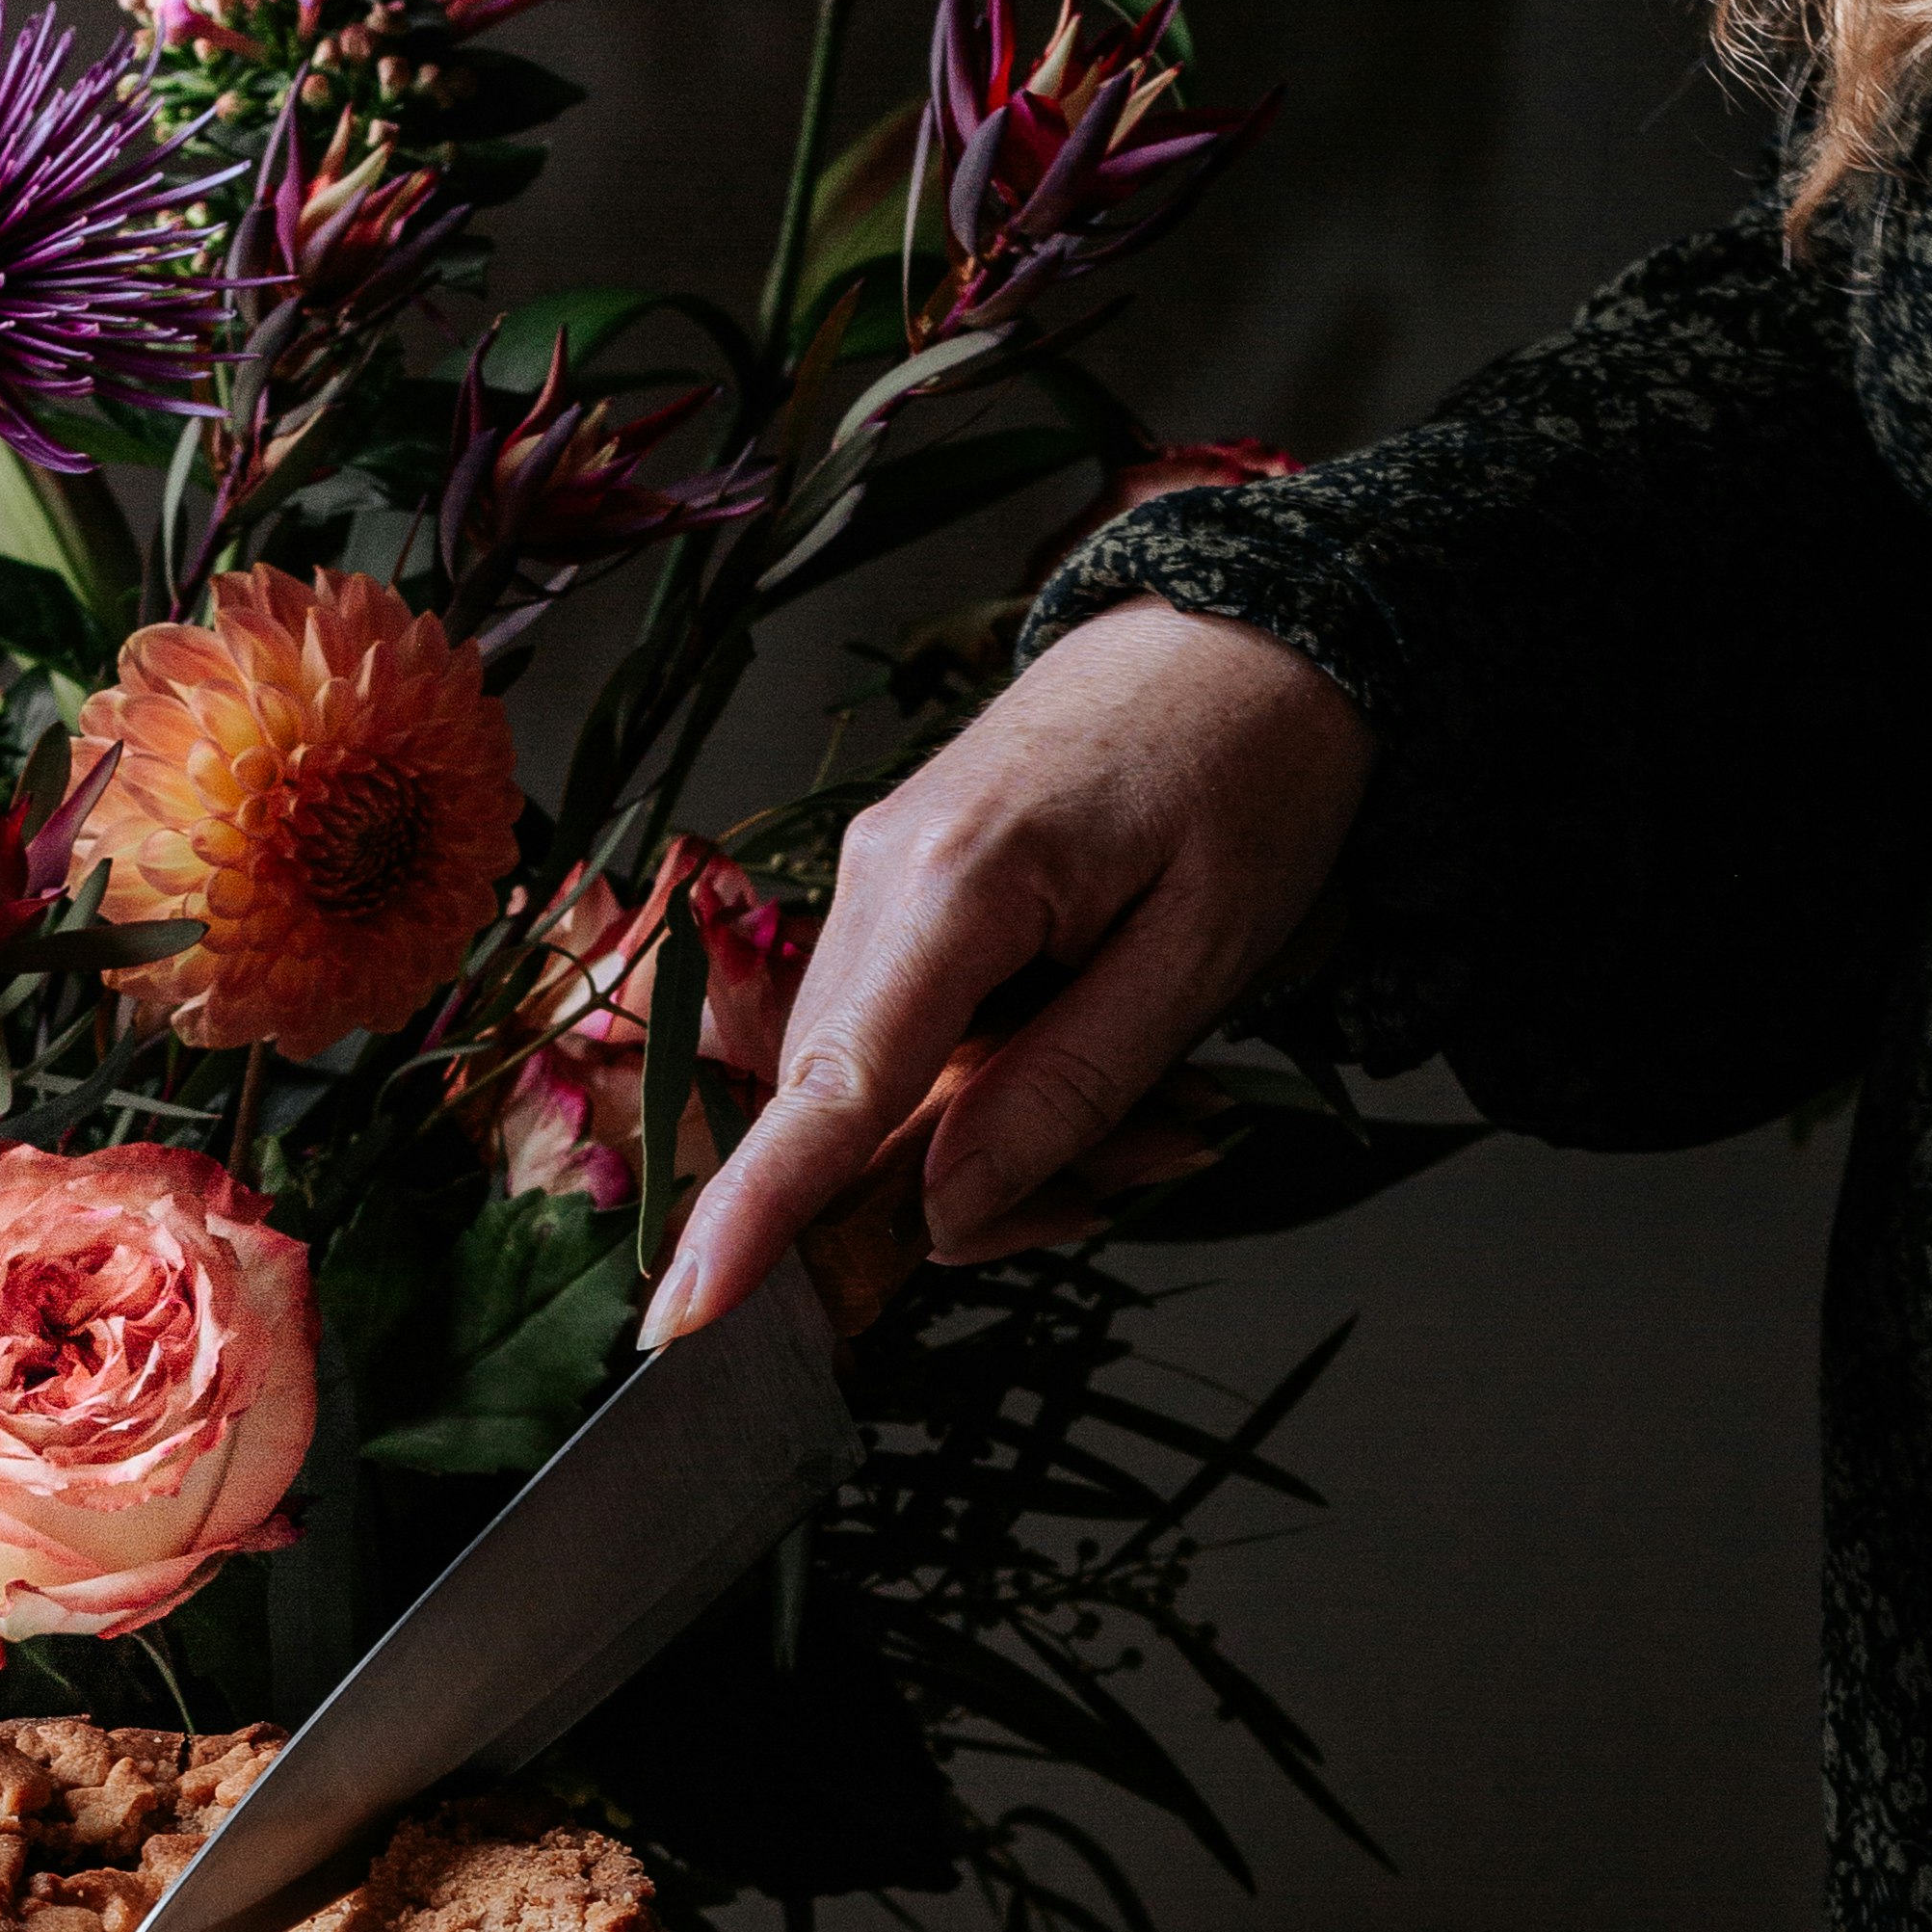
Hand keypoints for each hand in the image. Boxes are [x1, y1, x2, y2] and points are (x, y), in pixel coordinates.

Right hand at [639, 597, 1375, 1341]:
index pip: (832, 1090)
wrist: (1250, 618)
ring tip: (1163, 1104)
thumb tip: (945, 1210)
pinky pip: (908, 1032)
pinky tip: (1095, 1048)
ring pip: (884, 1085)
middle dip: (979, 1185)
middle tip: (1156, 1161)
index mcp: (954, 882)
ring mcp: (875, 873)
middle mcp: (878, 873)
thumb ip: (1067, 1091)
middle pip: (861, 1113)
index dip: (756, 1215)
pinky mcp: (896, 881)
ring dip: (1002, 1132)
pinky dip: (991, 1077)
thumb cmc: (1251, 764)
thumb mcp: (1201, 954)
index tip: (680, 1312)